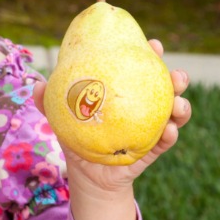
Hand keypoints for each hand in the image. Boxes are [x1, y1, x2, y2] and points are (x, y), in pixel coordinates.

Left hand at [33, 39, 190, 219]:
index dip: (150, 54)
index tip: (153, 44)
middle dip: (176, 78)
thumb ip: (48, 101)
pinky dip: (170, 135)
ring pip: (176, 113)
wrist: (87, 175)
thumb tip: (38, 86)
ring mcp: (152, 127)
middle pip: (167, 87)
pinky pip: (166, 142)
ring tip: (178, 104)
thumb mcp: (62, 117)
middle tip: (175, 75)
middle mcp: (144, 106)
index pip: (141, 69)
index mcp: (126, 92)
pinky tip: (169, 130)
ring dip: (182, 106)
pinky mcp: (153, 150)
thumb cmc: (77, 137)